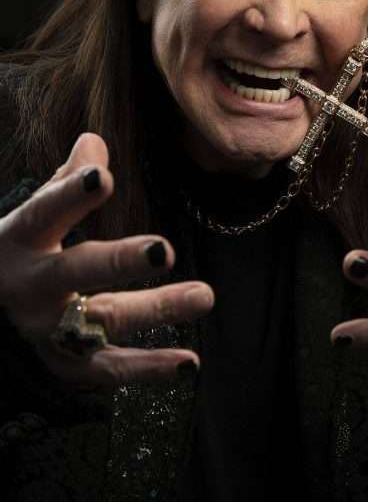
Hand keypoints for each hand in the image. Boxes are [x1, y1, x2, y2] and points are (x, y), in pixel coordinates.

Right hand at [0, 133, 213, 385]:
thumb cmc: (21, 251)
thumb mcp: (33, 215)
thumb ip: (67, 181)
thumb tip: (94, 140)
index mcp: (21, 238)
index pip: (45, 212)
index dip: (72, 195)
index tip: (104, 177)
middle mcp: (32, 286)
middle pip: (77, 271)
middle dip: (119, 261)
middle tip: (165, 251)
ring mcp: (49, 329)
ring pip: (104, 320)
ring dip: (156, 309)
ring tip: (204, 296)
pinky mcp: (66, 365)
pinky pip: (110, 369)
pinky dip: (150, 368)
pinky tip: (190, 362)